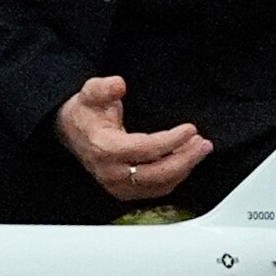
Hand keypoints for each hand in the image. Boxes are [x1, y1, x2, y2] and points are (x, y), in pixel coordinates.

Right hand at [55, 75, 210, 201]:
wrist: (72, 132)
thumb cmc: (86, 113)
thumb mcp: (91, 93)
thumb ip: (104, 88)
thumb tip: (118, 84)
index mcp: (105, 149)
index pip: (145, 150)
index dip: (171, 141)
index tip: (190, 129)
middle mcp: (111, 172)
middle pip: (156, 173)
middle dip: (185, 159)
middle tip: (203, 143)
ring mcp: (118, 185)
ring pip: (159, 184)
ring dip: (185, 168)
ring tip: (201, 148)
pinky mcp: (125, 190)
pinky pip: (156, 189)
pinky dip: (176, 176)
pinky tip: (187, 160)